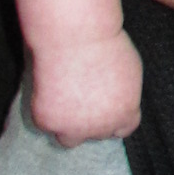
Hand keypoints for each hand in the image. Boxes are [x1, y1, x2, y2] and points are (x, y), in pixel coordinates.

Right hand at [27, 28, 142, 144]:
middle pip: (96, 135)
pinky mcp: (48, 121)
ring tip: (63, 100)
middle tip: (80, 97)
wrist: (75, 35)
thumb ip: (123, 92)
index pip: (123, 129)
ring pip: (68, 139)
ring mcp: (73, 127)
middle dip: (90, 121)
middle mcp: (102, 126)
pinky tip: (47, 88)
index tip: (104, 106)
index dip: (112, 118)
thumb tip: (117, 102)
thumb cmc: (103, 42)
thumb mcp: (128, 68)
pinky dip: (44, 109)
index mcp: (126, 112)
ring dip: (66, 125)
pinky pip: (45, 123)